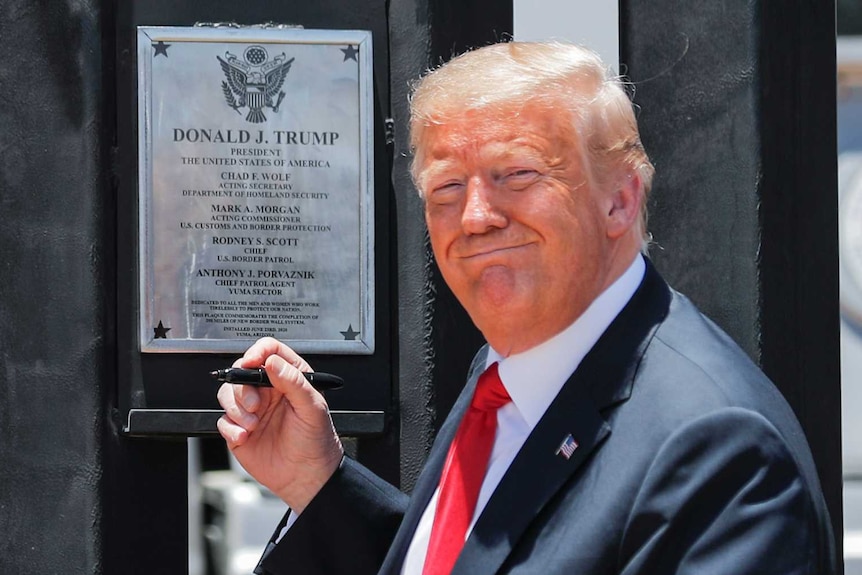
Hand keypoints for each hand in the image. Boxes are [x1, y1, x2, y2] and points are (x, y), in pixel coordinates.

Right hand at [217, 337, 343, 513]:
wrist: (306, 477)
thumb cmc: (316, 441)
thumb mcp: (312, 408)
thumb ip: (294, 381)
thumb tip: (272, 362)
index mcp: (289, 378)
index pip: (269, 351)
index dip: (258, 351)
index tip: (251, 361)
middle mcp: (268, 390)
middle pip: (241, 370)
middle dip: (243, 387)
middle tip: (255, 404)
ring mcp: (252, 409)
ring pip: (228, 393)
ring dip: (236, 408)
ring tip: (253, 424)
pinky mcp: (239, 429)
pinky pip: (223, 420)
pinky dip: (231, 427)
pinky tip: (246, 436)